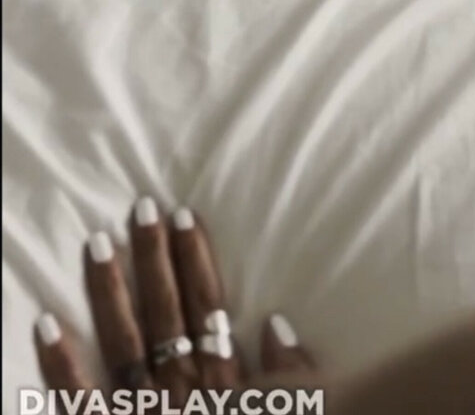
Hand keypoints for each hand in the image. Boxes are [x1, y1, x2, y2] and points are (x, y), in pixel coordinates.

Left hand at [34, 198, 315, 412]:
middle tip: (143, 209)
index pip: (207, 305)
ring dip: (111, 291)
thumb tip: (275, 323)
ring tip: (99, 243)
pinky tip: (47, 324)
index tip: (184, 216)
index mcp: (224, 380)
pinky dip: (62, 367)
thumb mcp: (299, 404)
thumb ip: (292, 375)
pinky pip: (82, 405)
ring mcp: (149, 411)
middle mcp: (184, 388)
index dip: (194, 259)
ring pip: (125, 341)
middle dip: (154, 258)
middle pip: (166, 310)